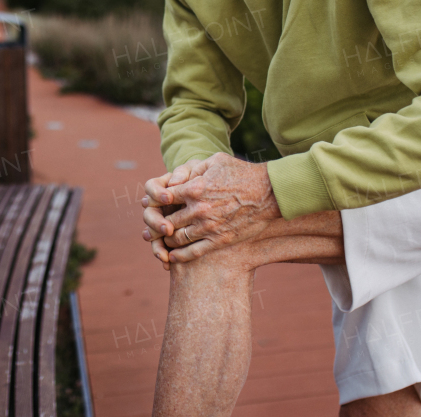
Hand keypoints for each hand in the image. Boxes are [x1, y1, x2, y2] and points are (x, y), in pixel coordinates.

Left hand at [143, 152, 281, 264]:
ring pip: (176, 238)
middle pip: (166, 221)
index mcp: (194, 188)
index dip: (153, 202)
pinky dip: (179, 256)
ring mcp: (208, 227)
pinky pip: (193, 252)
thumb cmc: (241, 173)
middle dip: (156, 224)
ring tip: (163, 239)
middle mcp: (198, 209)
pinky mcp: (219, 240)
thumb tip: (172, 180)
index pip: (162, 198)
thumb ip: (191, 169)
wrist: (269, 193)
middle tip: (153, 226)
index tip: (151, 205)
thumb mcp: (214, 162)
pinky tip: (172, 257)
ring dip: (166, 240)